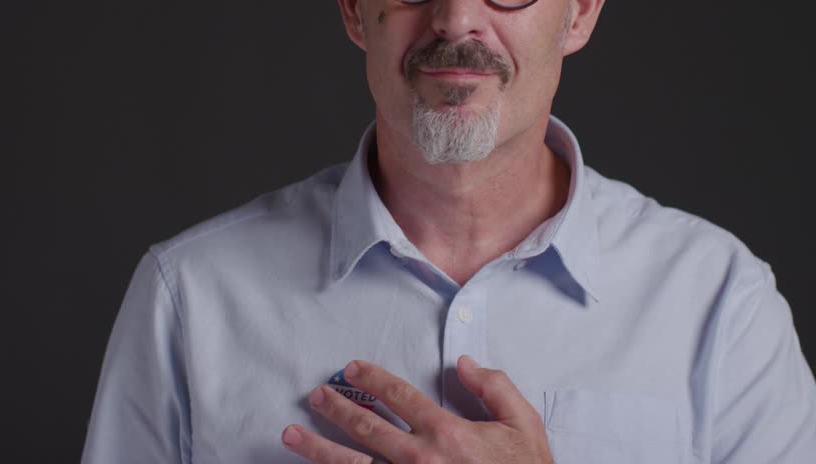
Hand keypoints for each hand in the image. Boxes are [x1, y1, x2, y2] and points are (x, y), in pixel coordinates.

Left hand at [281, 355, 552, 463]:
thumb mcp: (525, 425)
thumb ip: (495, 387)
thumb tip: (463, 362)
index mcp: (447, 433)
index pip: (399, 395)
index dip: (371, 379)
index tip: (351, 369)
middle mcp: (420, 459)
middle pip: (366, 428)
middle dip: (335, 409)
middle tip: (315, 396)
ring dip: (317, 449)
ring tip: (289, 435)